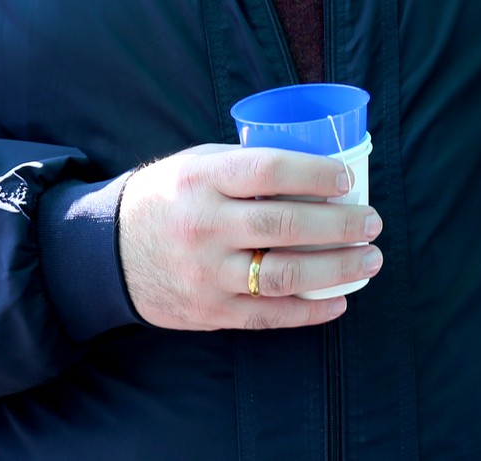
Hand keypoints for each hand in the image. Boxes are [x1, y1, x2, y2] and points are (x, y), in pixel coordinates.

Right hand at [117, 143, 382, 330]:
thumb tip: (315, 166)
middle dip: (341, 225)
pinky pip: (269, 315)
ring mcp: (207, 272)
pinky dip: (310, 310)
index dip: (315, 173)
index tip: (347, 178)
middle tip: (373, 222)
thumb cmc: (167, 198)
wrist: (107, 252)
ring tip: (369, 260)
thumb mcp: (196, 165)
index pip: (269, 170)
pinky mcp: (210, 310)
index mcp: (202, 180)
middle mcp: (205, 225)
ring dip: (337, 269)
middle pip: (286, 224)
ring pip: (284, 274)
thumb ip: (246, 165)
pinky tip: (339, 301)